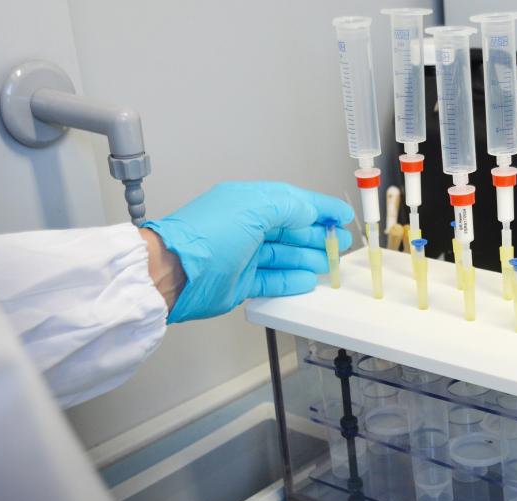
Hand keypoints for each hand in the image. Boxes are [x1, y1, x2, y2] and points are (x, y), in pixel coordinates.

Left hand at [141, 181, 352, 323]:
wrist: (174, 273)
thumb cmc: (206, 236)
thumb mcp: (254, 209)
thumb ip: (288, 207)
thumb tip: (310, 212)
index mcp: (249, 203)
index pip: (293, 202)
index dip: (321, 207)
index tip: (343, 215)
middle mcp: (247, 227)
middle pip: (292, 230)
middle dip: (319, 235)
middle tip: (341, 243)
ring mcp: (244, 255)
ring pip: (285, 256)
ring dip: (310, 258)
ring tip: (330, 264)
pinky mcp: (240, 282)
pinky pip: (273, 280)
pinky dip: (292, 280)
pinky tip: (308, 280)